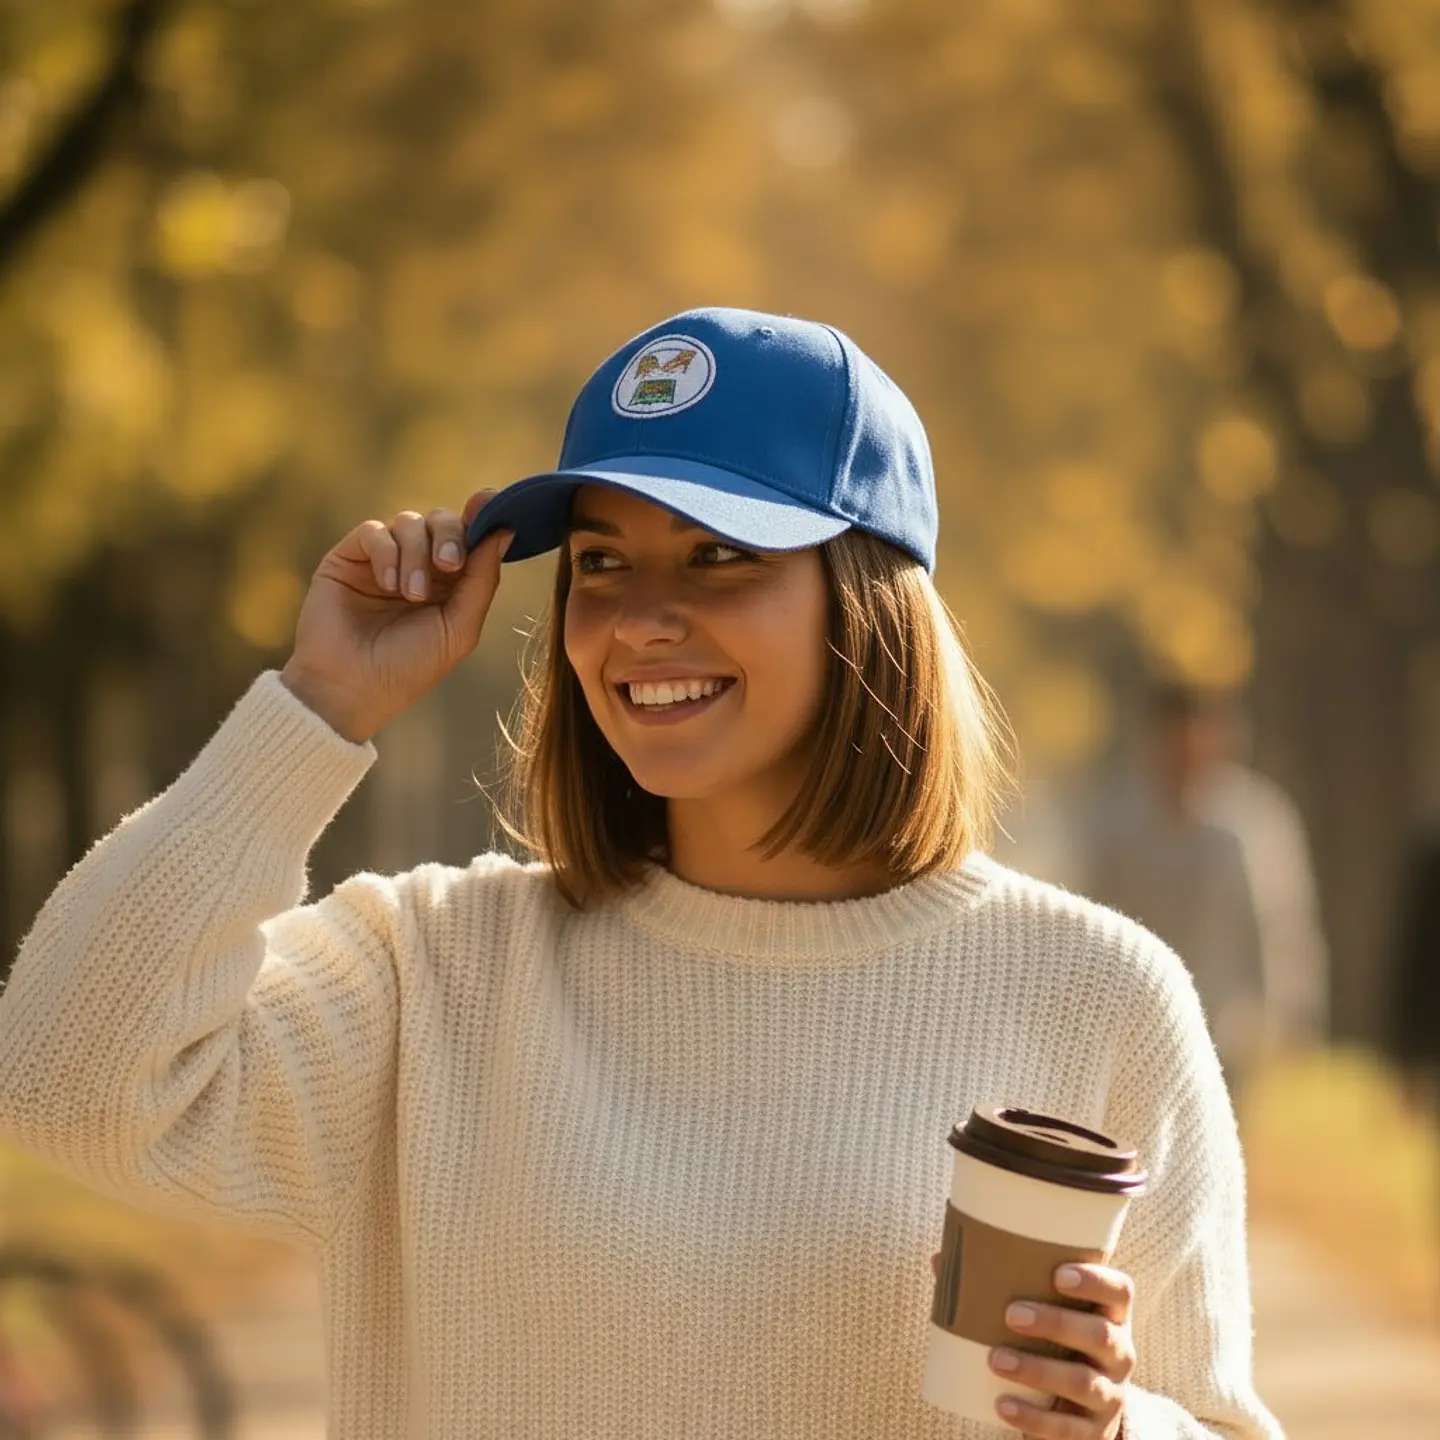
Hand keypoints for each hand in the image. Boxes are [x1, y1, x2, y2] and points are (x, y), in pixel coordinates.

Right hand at [281, 490, 511, 741]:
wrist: (352, 689)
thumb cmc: (410, 667)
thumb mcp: (459, 626)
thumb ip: (483, 578)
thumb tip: (505, 530)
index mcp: (450, 581)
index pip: (470, 535)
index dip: (482, 515)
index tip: (491, 500)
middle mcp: (418, 564)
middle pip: (443, 520)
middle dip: (451, 536)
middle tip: (449, 565)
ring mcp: (383, 559)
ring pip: (410, 523)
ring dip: (416, 555)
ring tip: (412, 594)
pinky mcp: (349, 558)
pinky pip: (374, 531)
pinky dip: (387, 552)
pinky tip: (388, 584)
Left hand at [988, 1263, 1134, 1438]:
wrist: (1075, 1413)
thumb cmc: (1052, 1345)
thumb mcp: (1042, 1316)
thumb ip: (1003, 1287)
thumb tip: (941, 1259)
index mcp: (1110, 1315)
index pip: (1120, 1291)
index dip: (1095, 1280)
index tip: (1058, 1273)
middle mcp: (1119, 1354)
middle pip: (1101, 1335)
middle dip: (1057, 1323)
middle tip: (1011, 1314)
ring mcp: (1111, 1396)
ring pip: (1084, 1383)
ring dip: (1038, 1370)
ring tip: (996, 1359)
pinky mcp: (1095, 1433)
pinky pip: (1069, 1430)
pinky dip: (1034, 1418)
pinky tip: (1003, 1405)